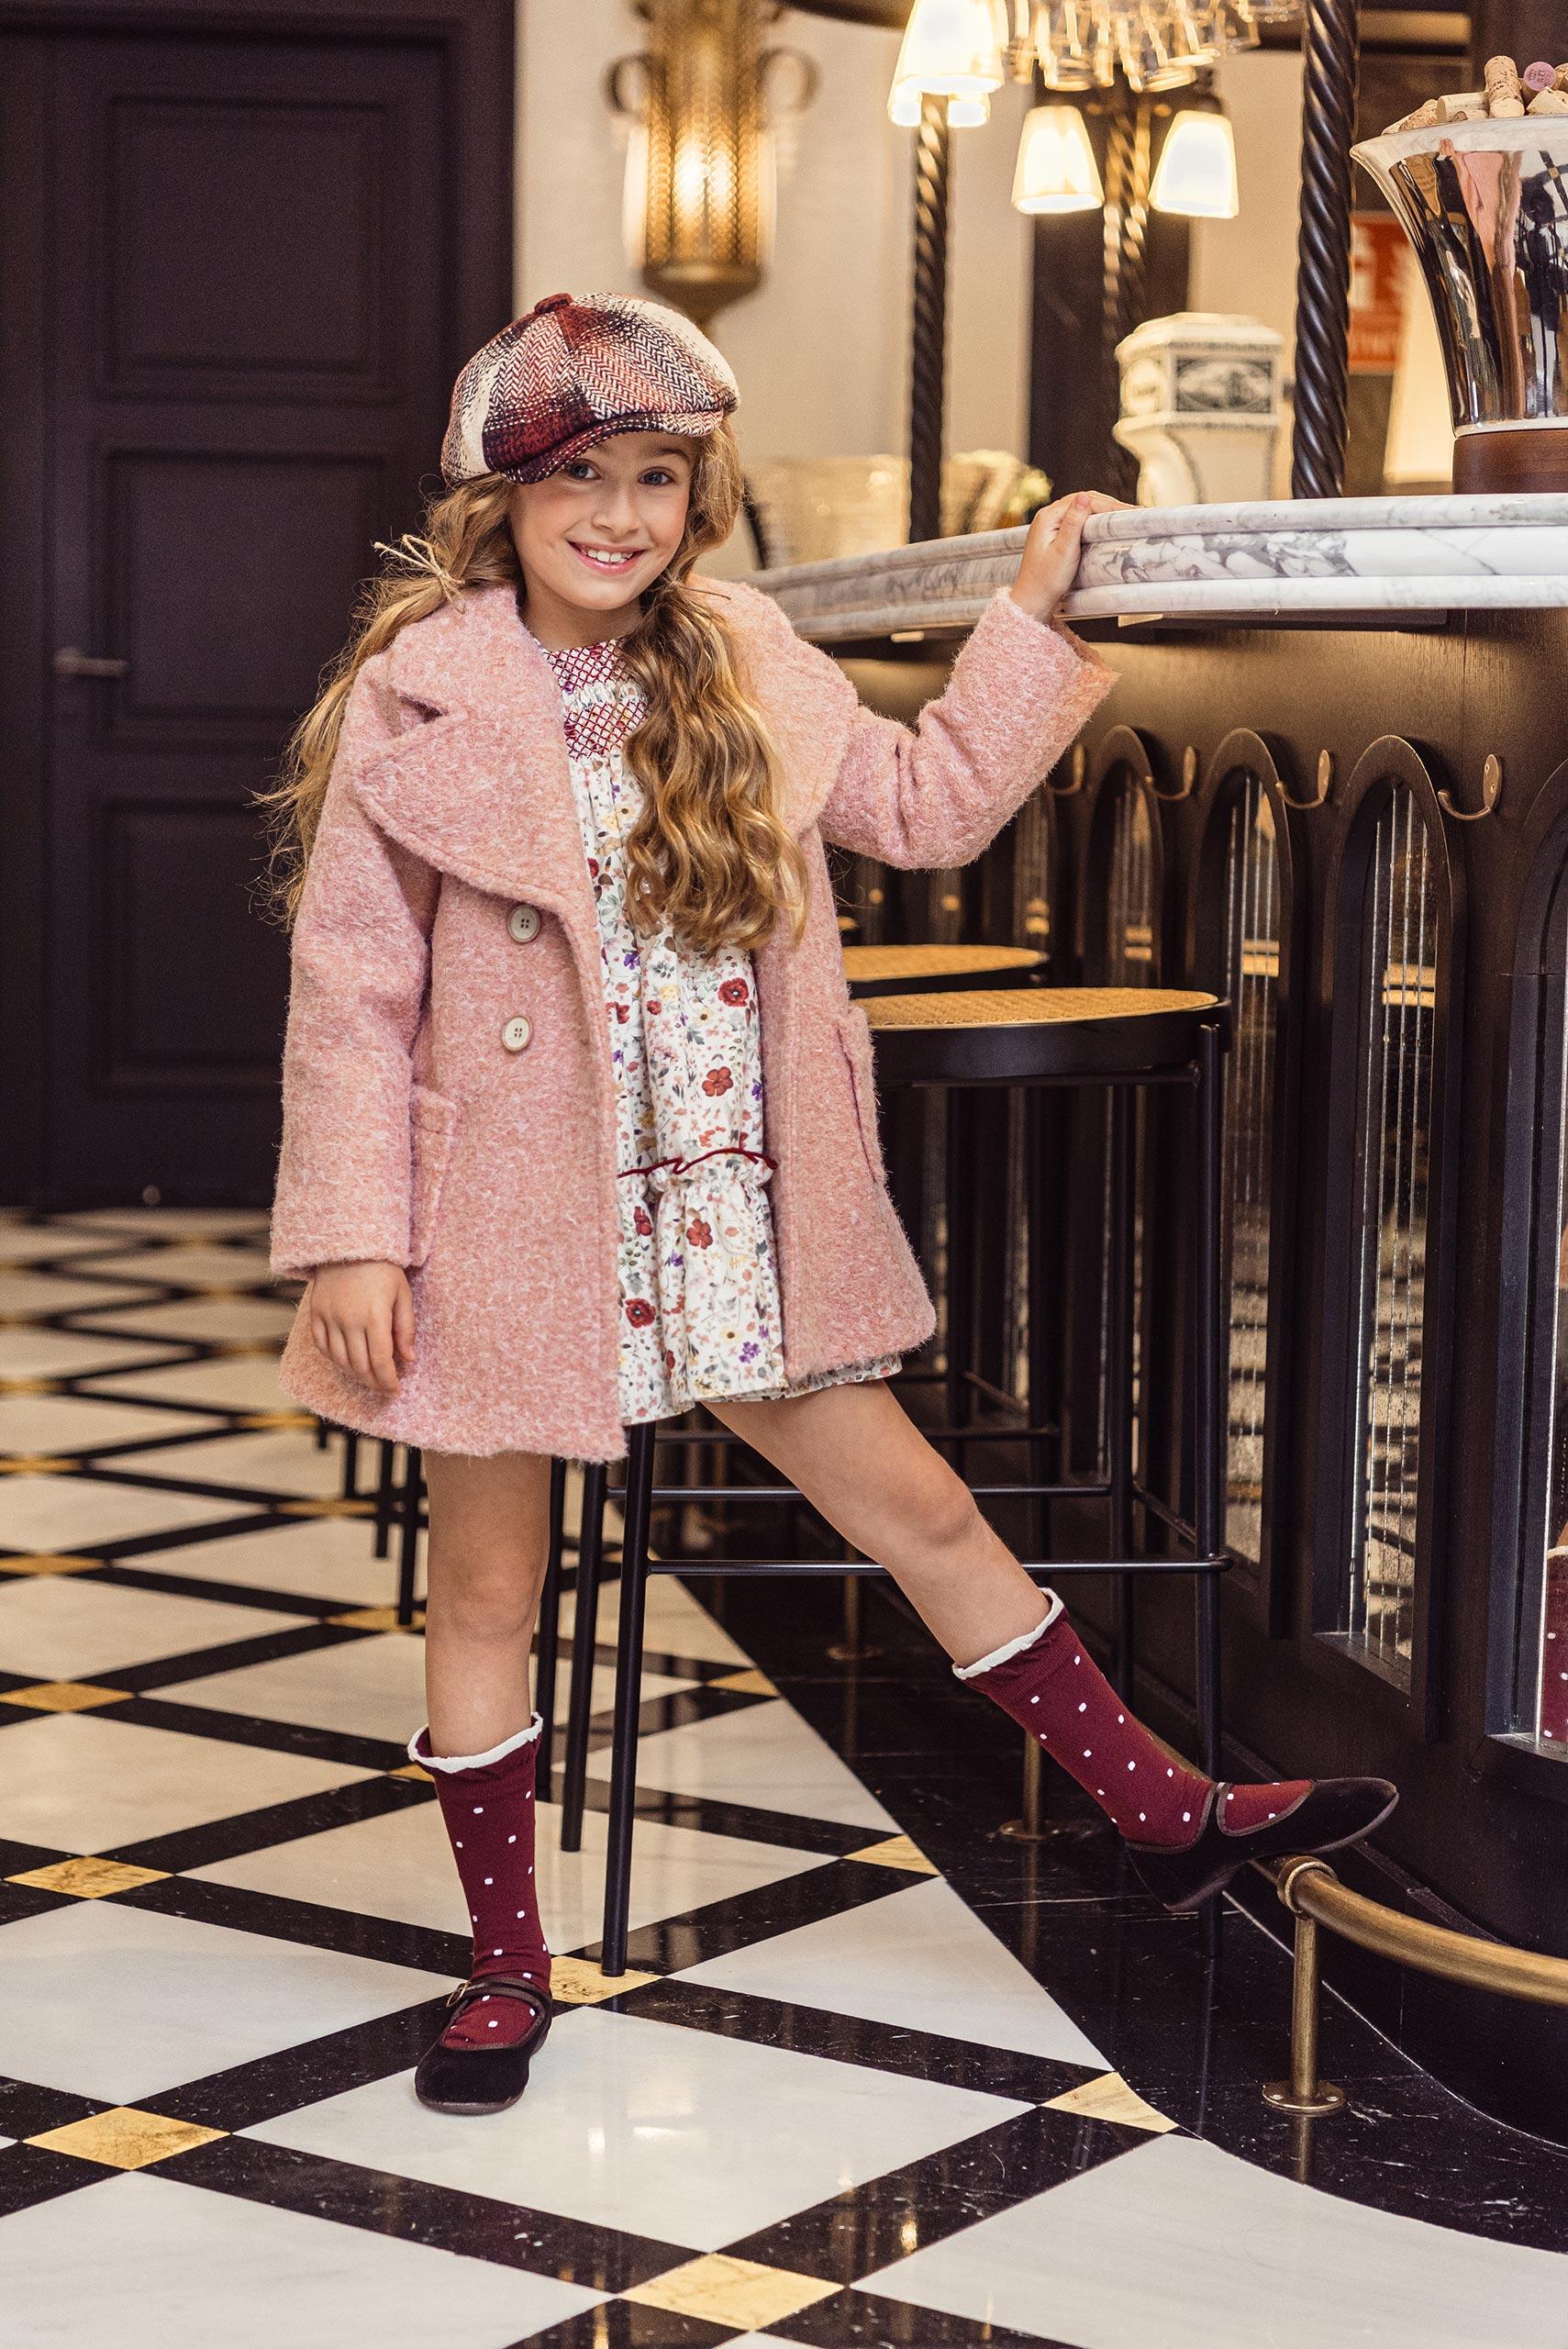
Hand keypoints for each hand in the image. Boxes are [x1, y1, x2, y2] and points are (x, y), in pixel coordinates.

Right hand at [307, 1260, 415, 1394]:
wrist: (349, 1244)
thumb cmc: (383, 1268)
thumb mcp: (402, 1294)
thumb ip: (406, 1328)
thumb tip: (408, 1359)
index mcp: (374, 1316)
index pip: (380, 1360)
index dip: (387, 1380)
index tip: (394, 1391)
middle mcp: (349, 1320)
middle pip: (359, 1365)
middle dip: (373, 1381)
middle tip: (383, 1388)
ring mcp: (329, 1317)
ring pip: (340, 1359)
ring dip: (354, 1374)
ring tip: (368, 1378)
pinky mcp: (315, 1313)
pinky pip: (322, 1346)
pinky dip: (334, 1359)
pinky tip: (346, 1363)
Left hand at [1008, 489, 1130, 622]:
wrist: (1032, 600)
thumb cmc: (1046, 581)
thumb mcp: (1064, 551)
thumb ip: (1074, 523)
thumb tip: (1084, 496)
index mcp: (1048, 517)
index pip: (1084, 501)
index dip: (1109, 504)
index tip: (1130, 512)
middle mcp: (1046, 516)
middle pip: (1082, 501)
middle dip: (1108, 505)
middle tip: (1133, 512)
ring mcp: (1048, 524)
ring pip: (1080, 509)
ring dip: (1102, 510)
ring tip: (1125, 515)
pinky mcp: (1052, 534)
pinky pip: (1076, 519)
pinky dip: (1093, 519)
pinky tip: (1105, 524)